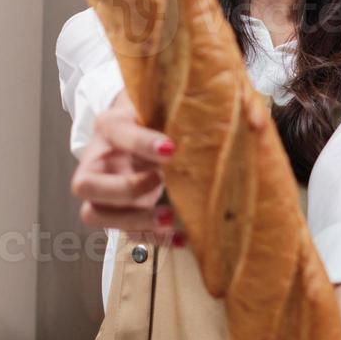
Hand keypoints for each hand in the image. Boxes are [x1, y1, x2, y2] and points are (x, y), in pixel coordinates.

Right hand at [70, 88, 269, 245]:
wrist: (142, 121)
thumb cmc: (160, 110)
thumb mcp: (175, 100)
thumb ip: (211, 104)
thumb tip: (255, 119)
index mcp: (111, 124)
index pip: (117, 132)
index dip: (142, 142)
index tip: (172, 149)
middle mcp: (98, 159)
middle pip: (85, 185)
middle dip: (124, 189)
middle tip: (159, 181)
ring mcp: (104, 189)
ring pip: (94, 215)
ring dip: (133, 221)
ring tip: (169, 218)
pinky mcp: (118, 210)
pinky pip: (124, 234)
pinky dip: (152, 239)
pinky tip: (179, 238)